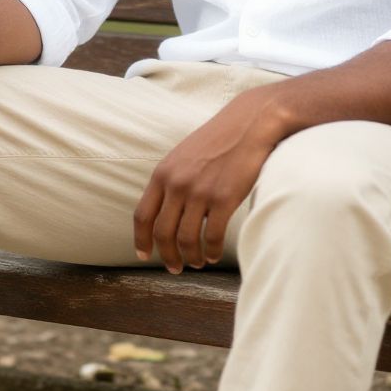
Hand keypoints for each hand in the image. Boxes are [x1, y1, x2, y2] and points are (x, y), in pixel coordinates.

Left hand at [133, 85, 287, 273]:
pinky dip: (213, 251)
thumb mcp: (184, 155)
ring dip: (191, 257)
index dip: (141, 239)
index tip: (144, 255)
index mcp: (163, 172)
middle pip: (163, 233)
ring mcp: (200, 192)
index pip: (142, 215)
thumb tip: (163, 210)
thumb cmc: (218, 139)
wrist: (249, 123)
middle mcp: (177, 184)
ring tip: (198, 262)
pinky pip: (213, 237)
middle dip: (168, 256)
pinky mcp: (224, 199)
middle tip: (175, 267)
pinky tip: (215, 254)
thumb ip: (171, 179)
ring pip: (187, 240)